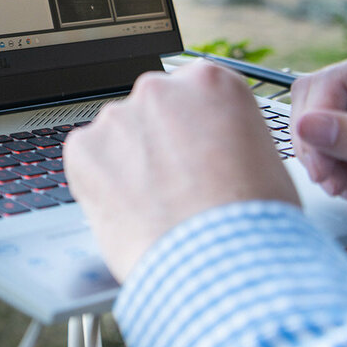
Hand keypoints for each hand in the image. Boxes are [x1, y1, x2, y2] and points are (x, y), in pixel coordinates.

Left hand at [64, 61, 299, 281]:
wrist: (219, 263)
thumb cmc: (251, 222)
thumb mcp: (263, 160)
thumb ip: (227, 138)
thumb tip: (212, 151)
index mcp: (211, 83)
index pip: (191, 91)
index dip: (191, 127)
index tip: (191, 150)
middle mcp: (159, 89)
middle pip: (150, 111)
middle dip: (156, 143)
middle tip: (172, 184)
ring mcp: (117, 117)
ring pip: (116, 137)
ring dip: (127, 163)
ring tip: (153, 206)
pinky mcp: (83, 149)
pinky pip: (86, 162)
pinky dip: (98, 184)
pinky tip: (127, 210)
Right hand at [291, 47, 346, 209]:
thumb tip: (304, 128)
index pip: (329, 84)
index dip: (315, 129)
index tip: (321, 173)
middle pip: (317, 99)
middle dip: (319, 148)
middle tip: (334, 186)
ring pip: (322, 118)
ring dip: (328, 160)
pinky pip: (337, 130)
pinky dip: (340, 160)